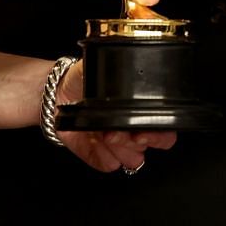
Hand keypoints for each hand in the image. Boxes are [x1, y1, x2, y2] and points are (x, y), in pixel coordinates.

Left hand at [52, 61, 177, 171]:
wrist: (60, 93)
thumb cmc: (85, 80)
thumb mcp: (103, 67)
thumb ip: (115, 65)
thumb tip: (121, 60)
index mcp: (142, 112)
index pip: (165, 132)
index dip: (158, 134)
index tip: (142, 130)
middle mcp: (134, 133)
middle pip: (148, 148)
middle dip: (134, 141)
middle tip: (117, 130)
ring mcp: (119, 148)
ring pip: (131, 160)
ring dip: (117, 148)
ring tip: (102, 132)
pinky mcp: (101, 158)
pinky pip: (108, 165)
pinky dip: (100, 153)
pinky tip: (92, 139)